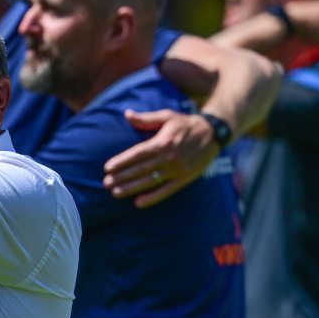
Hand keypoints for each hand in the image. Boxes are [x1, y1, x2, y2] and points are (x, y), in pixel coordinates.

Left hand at [103, 109, 220, 207]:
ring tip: (116, 192)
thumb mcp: (166, 116)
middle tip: (106, 183)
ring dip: (132, 188)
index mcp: (163, 141)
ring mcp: (177, 169)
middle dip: (122, 176)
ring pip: (151, 181)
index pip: (138, 153)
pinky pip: (166, 190)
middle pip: (141, 169)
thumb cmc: (184, 124)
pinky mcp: (184, 179)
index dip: (122, 161)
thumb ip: (146, 118)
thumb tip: (127, 114)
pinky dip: (152, 198)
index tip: (107, 167)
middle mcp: (170, 157)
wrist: (212, 134)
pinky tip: (138, 203)